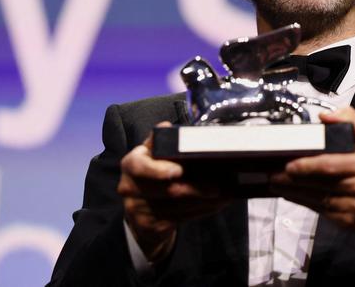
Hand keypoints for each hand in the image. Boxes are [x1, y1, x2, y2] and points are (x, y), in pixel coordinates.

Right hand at [118, 123, 230, 262]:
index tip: (180, 170)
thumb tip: (167, 126)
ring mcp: (138, 210)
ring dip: (204, 202)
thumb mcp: (150, 155)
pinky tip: (214, 205)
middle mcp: (130, 187)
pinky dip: (201, 212)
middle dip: (196, 189)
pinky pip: (180, 220)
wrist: (138, 210)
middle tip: (218, 186)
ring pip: (177, 208)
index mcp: (131, 164)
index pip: (141, 167)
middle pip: (167, 190)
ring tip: (224, 195)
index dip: (159, 170)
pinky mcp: (150, 227)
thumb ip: (159, 141)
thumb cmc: (150, 174)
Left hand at [269, 107, 354, 243]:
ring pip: (319, 200)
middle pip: (322, 184)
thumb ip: (350, 119)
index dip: (308, 165)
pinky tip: (291, 194)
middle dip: (294, 180)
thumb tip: (324, 116)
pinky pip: (321, 212)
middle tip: (273, 173)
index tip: (289, 164)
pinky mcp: (349, 222)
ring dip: (294, 192)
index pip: (332, 165)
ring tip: (276, 183)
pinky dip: (303, 202)